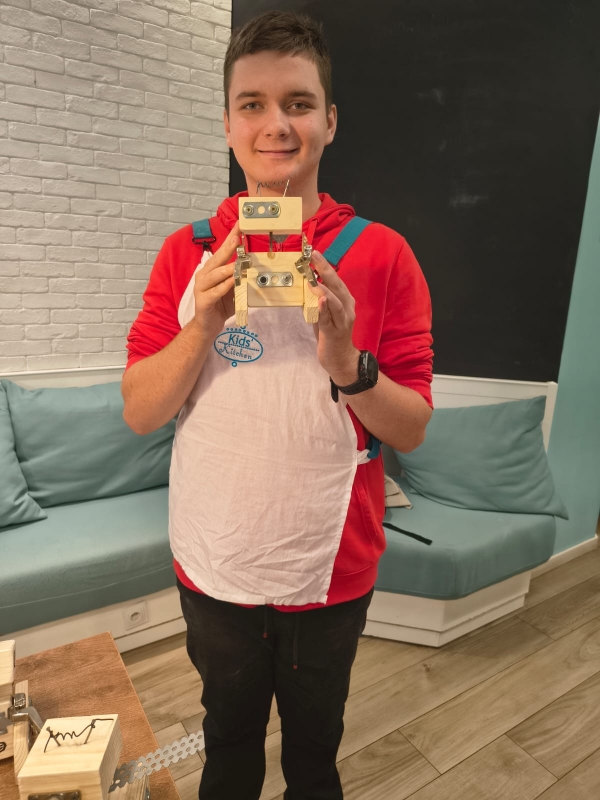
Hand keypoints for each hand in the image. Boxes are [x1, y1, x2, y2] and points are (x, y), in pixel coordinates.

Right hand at [193, 222, 240, 338]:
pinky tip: (232, 282)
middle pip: (217, 259)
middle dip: (227, 248)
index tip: (239, 226)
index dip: (230, 238)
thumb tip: (252, 265)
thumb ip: (239, 277)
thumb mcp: (233, 288)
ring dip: (227, 269)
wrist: (208, 325)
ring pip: (215, 275)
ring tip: (237, 264)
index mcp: (211, 270)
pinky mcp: (203, 301)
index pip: (222, 251)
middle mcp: (204, 276)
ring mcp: (201, 288)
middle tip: (237, 237)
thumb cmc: (221, 305)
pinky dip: (224, 287)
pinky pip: (215, 292)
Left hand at [309, 250, 359, 384]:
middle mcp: (347, 308)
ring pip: (335, 302)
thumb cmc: (330, 334)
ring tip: (314, 280)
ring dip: (324, 290)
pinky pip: (328, 320)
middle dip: (325, 270)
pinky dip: (323, 310)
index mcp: (345, 301)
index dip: (325, 266)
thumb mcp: (324, 313)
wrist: (340, 359)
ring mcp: (343, 321)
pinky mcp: (335, 333)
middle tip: (314, 257)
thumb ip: (318, 299)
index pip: (335, 280)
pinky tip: (319, 301)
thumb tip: (305, 284)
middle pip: (337, 286)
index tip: (314, 253)